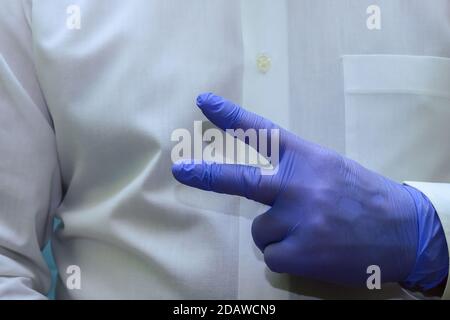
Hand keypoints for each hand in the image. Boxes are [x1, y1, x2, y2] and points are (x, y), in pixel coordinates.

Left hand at [172, 93, 447, 288]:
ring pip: (261, 230)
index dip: (231, 117)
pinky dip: (286, 255)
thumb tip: (262, 186)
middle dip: (207, 175)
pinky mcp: (300, 252)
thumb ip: (297, 171)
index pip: (262, 133)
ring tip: (311, 232)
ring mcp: (299, 219)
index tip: (204, 102)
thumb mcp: (332, 169)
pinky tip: (313, 251)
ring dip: (278, 233)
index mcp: (308, 159)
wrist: (404, 232)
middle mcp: (299, 185)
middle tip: (182, 170)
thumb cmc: (364, 197)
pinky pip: (271, 255)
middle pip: (242, 179)